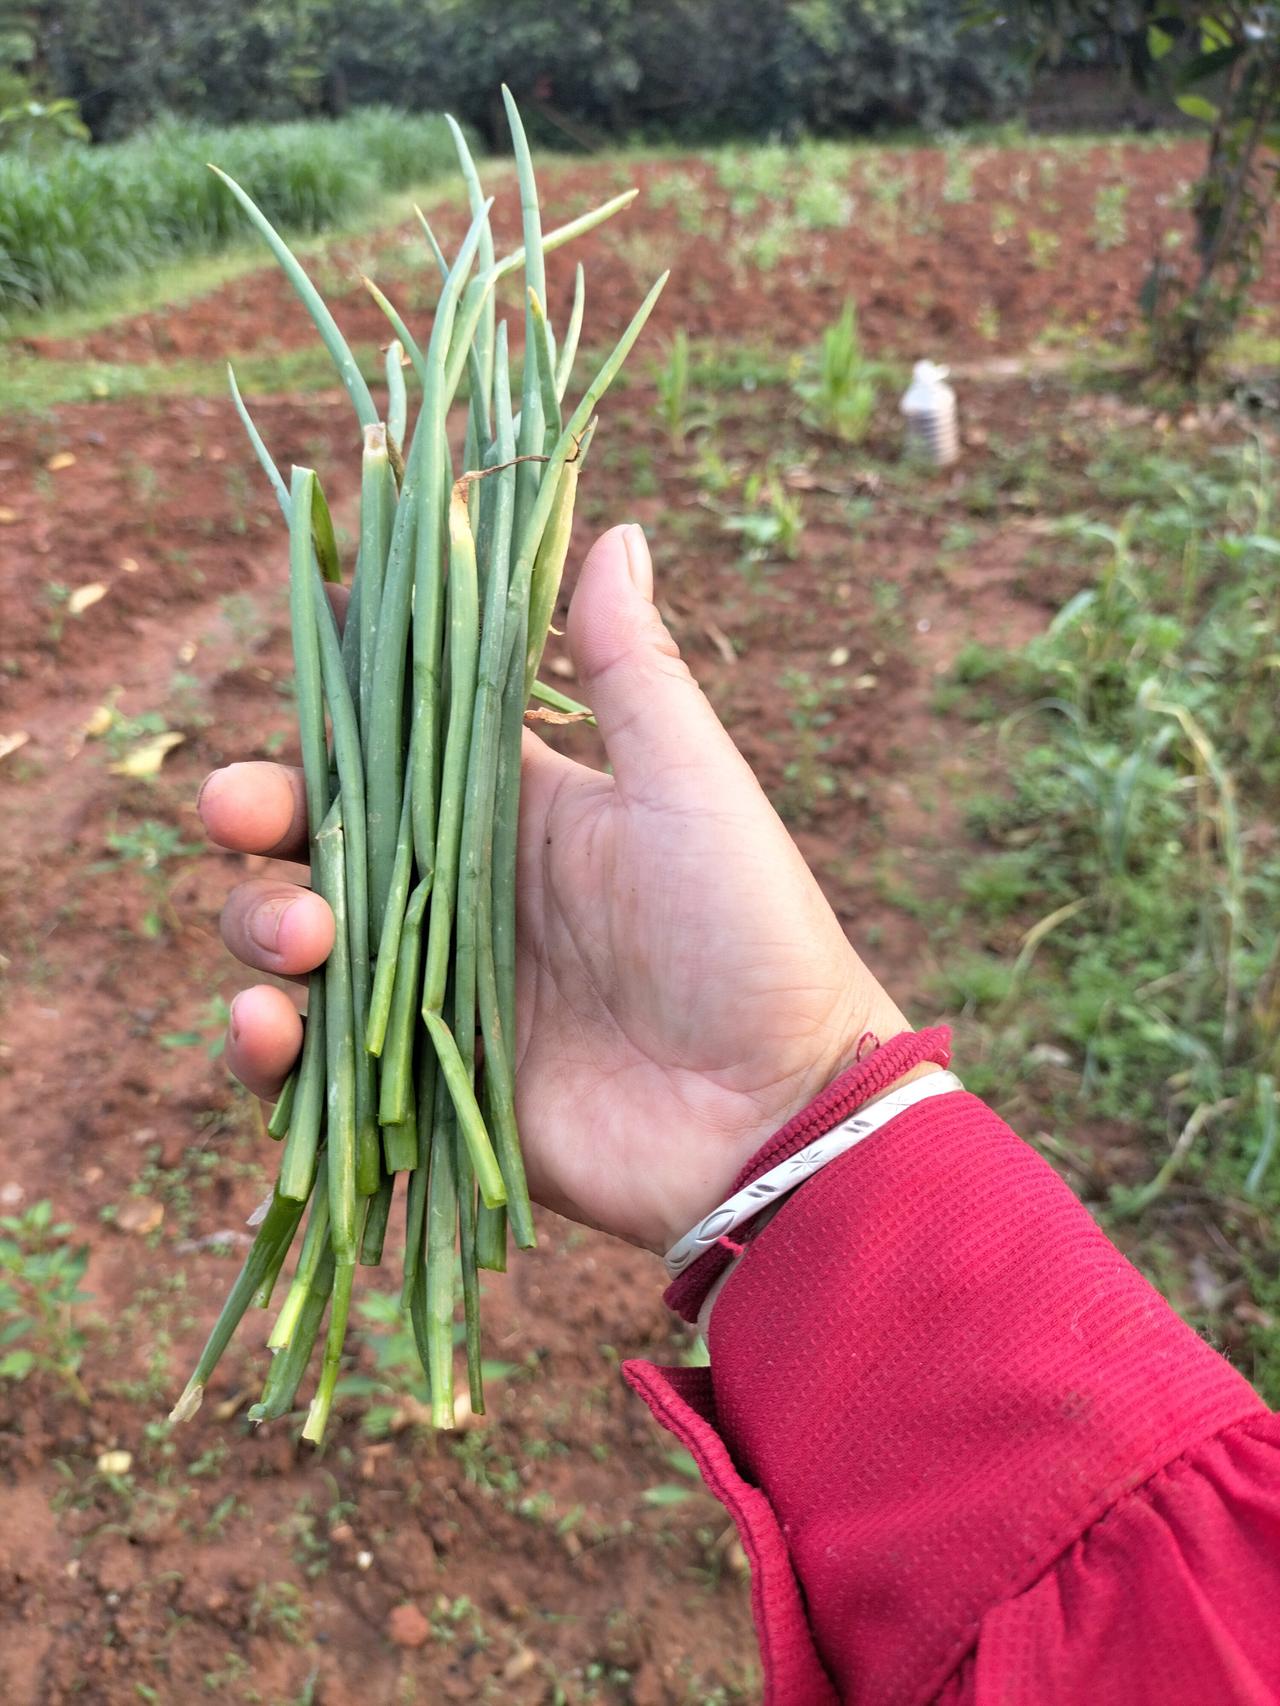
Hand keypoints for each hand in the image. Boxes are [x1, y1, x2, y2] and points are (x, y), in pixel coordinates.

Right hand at [199, 525, 910, 1252]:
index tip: (293, 630)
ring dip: (260, 924)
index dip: (334, 687)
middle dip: (257, 812)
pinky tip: (267, 1032)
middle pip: (312, 832)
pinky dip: (265, 1052)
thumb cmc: (748, 934)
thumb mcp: (690, 787)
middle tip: (244, 813)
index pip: (392, 731)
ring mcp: (428, 991)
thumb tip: (615, 529)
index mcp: (512, 807)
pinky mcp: (418, 1089)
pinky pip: (309, 1068)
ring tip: (303, 939)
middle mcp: (455, 890)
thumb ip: (632, 671)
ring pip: (292, 939)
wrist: (775, 1115)